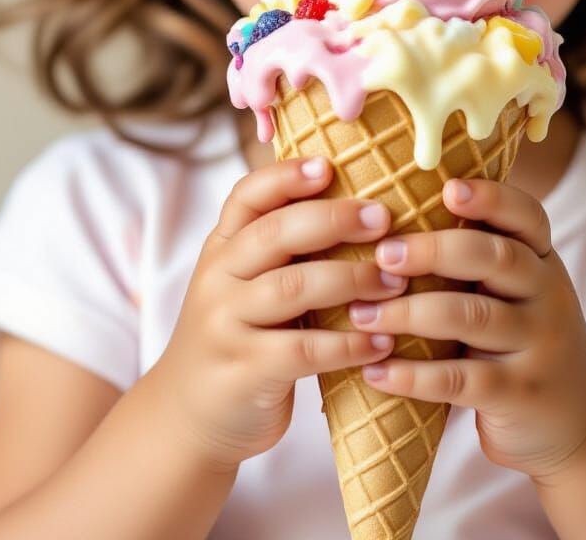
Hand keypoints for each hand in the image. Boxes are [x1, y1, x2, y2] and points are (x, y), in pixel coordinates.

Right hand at [146, 157, 406, 473]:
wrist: (188, 418)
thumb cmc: (241, 335)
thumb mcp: (246, 283)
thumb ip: (283, 248)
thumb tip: (361, 202)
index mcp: (224, 248)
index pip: (247, 196)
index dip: (286, 176)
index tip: (330, 166)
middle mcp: (219, 278)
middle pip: (275, 234)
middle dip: (334, 220)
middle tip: (384, 219)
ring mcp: (226, 324)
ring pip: (292, 288)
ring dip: (352, 280)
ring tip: (397, 282)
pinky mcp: (244, 371)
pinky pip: (303, 351)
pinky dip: (348, 344)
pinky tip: (383, 343)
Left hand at [345, 178, 585, 482]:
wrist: (579, 425)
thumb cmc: (522, 341)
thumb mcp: (518, 293)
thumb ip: (478, 259)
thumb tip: (395, 212)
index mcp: (543, 261)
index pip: (526, 216)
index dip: (490, 198)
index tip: (447, 189)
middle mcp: (548, 296)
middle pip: (495, 258)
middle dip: (434, 250)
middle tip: (383, 254)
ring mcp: (539, 346)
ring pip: (473, 317)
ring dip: (409, 313)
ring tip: (360, 314)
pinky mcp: (520, 394)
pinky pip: (462, 380)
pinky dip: (413, 376)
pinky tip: (374, 371)